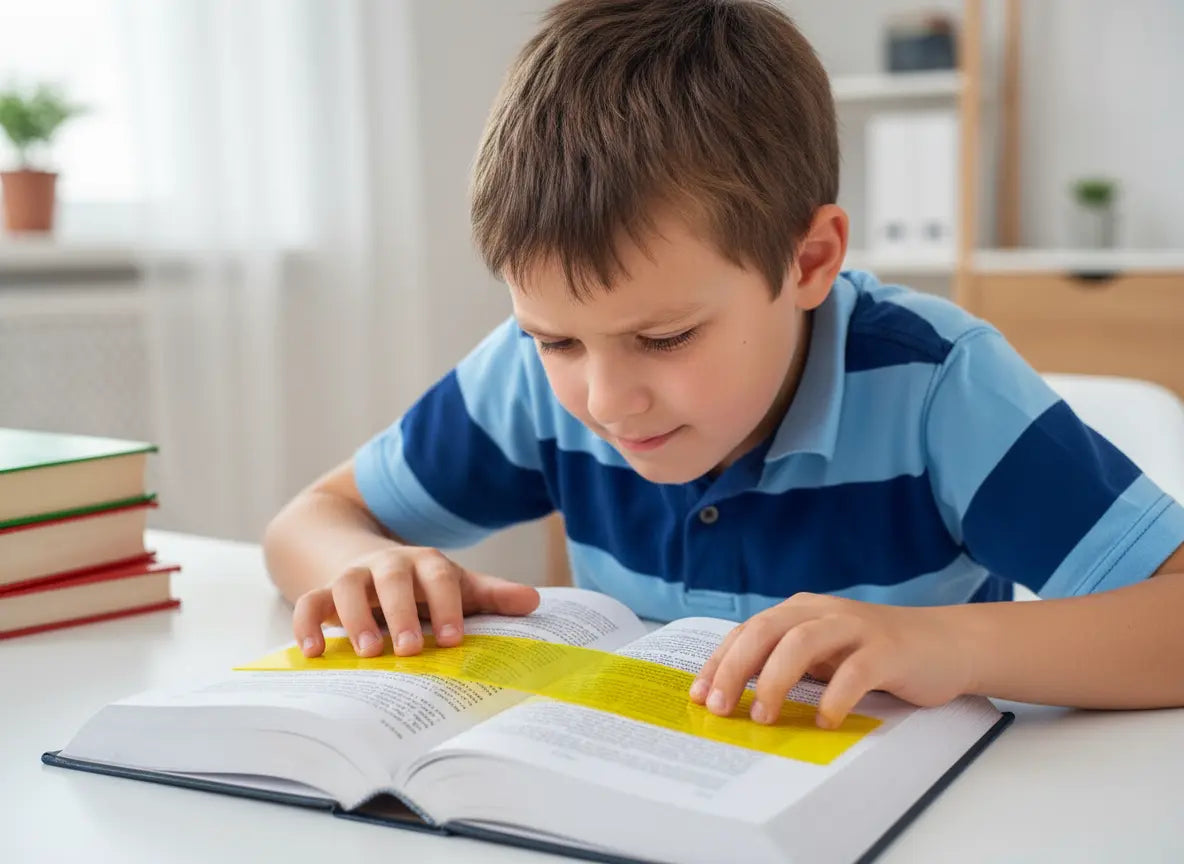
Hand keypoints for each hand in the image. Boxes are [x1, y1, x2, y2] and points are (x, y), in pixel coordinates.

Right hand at [292, 545, 539, 658]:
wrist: (366, 555)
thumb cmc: (421, 582)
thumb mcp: (456, 584)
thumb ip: (491, 595)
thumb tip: (534, 601)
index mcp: (426, 564)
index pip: (439, 577)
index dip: (447, 606)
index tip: (454, 639)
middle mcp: (387, 565)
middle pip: (392, 578)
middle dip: (401, 612)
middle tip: (410, 649)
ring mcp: (353, 576)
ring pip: (346, 586)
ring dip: (356, 618)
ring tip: (369, 653)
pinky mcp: (323, 590)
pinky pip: (308, 602)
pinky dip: (307, 623)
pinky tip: (313, 652)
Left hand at [688, 593, 972, 728]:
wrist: (947, 644)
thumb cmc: (875, 654)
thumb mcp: (824, 653)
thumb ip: (787, 662)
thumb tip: (735, 695)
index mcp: (801, 611)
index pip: (748, 631)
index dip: (720, 661)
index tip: (699, 694)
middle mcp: (823, 612)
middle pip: (766, 630)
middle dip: (736, 668)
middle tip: (719, 707)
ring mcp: (855, 627)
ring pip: (802, 642)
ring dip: (775, 679)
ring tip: (762, 716)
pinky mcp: (887, 649)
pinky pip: (854, 670)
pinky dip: (834, 697)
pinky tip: (823, 721)